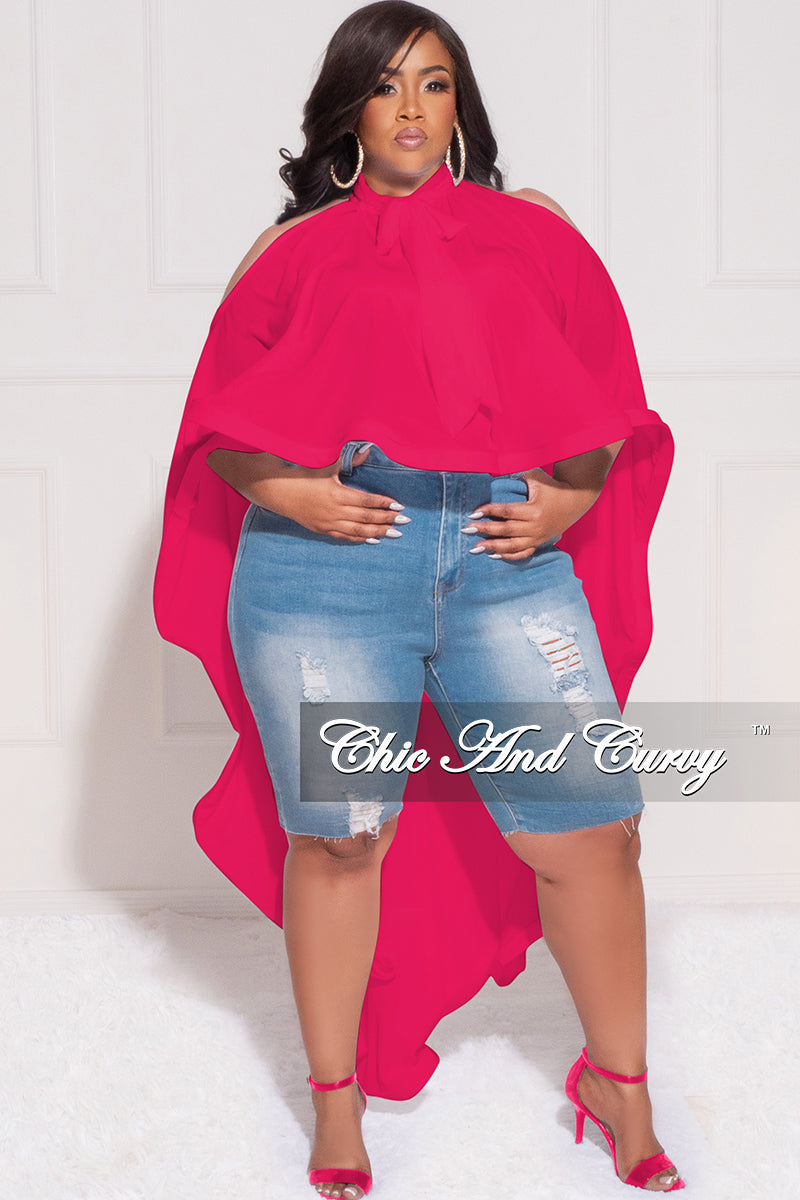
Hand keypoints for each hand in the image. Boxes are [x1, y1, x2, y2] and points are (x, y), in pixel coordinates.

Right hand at [253, 445, 409, 542]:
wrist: (279, 492)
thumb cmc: (304, 475)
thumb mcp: (326, 464)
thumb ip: (349, 459)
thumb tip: (368, 449)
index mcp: (336, 493)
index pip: (366, 501)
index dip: (384, 504)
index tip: (398, 506)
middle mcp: (334, 511)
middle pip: (366, 517)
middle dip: (387, 520)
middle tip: (404, 521)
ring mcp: (328, 523)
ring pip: (358, 531)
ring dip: (378, 532)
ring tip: (394, 534)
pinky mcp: (323, 530)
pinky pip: (345, 537)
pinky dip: (361, 538)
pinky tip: (373, 539)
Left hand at [462, 468, 599, 560]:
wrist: (575, 500)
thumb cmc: (553, 486)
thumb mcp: (536, 477)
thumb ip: (516, 477)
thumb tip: (494, 477)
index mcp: (534, 509)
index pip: (507, 511)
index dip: (489, 511)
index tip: (473, 513)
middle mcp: (535, 526)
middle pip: (506, 530)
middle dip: (485, 530)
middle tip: (467, 530)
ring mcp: (537, 537)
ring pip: (512, 545)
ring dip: (492, 547)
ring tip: (475, 548)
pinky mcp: (539, 543)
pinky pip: (522, 553)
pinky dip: (508, 556)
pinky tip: (493, 556)